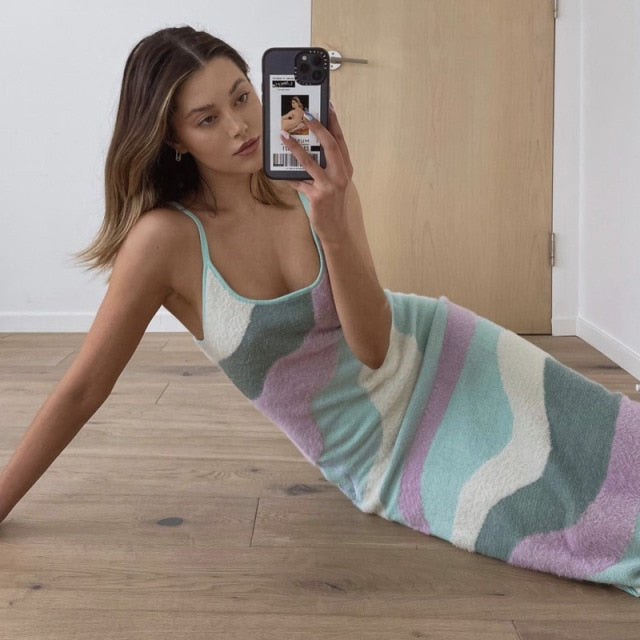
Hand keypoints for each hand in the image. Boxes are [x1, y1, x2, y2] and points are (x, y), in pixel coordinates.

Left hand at [280, 105, 354, 245]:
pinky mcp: (317, 196)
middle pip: (330, 145)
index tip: (328, 106)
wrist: (336, 229)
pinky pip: (299, 182)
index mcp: (346, 168)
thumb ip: (326, 167)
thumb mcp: (335, 183)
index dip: (334, 122)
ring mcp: (329, 186)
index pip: (340, 141)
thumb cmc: (333, 205)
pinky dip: (289, 177)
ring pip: (310, 161)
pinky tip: (280, 172)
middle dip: (317, 127)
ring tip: (283, 135)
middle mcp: (340, 175)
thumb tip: (309, 149)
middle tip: (305, 114)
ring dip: (295, 147)